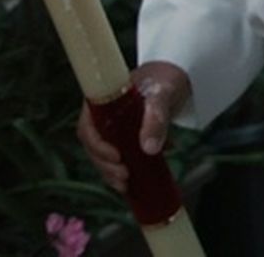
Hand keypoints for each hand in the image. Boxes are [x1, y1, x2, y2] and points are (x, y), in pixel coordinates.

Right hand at [77, 61, 189, 192]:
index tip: (116, 156)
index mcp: (101, 101)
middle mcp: (101, 117)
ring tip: (125, 184)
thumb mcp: (162, 96)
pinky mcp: (122, 139)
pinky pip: (115, 158)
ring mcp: (111, 129)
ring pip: (102, 155)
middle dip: (105, 164)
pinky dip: (120, 171)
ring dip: (110, 172)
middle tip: (124, 176)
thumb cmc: (165, 81)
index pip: (87, 128)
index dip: (96, 146)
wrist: (176, 79)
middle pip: (93, 145)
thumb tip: (149, 149)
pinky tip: (130, 185)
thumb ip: (155, 119)